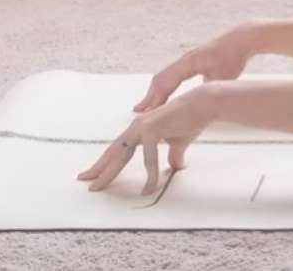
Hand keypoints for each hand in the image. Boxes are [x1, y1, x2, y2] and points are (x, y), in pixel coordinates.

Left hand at [77, 88, 214, 194]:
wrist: (205, 105)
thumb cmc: (192, 119)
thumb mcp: (178, 143)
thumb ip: (172, 155)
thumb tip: (175, 167)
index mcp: (140, 128)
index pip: (118, 149)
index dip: (105, 163)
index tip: (94, 175)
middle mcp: (137, 126)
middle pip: (113, 152)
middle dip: (99, 169)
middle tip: (87, 183)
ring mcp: (143, 127)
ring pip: (121, 155)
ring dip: (109, 173)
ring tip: (100, 186)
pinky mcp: (153, 129)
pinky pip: (149, 158)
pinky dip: (149, 176)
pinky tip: (148, 189)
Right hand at [135, 25, 259, 113]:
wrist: (241, 38)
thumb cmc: (233, 56)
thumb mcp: (222, 77)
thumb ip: (207, 90)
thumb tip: (196, 105)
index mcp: (188, 64)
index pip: (166, 84)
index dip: (155, 100)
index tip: (146, 113)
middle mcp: (184, 60)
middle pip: (160, 80)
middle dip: (149, 96)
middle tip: (137, 111)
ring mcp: (187, 60)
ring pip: (166, 76)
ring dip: (156, 91)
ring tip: (147, 105)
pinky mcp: (193, 61)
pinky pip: (173, 75)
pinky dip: (165, 86)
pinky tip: (166, 94)